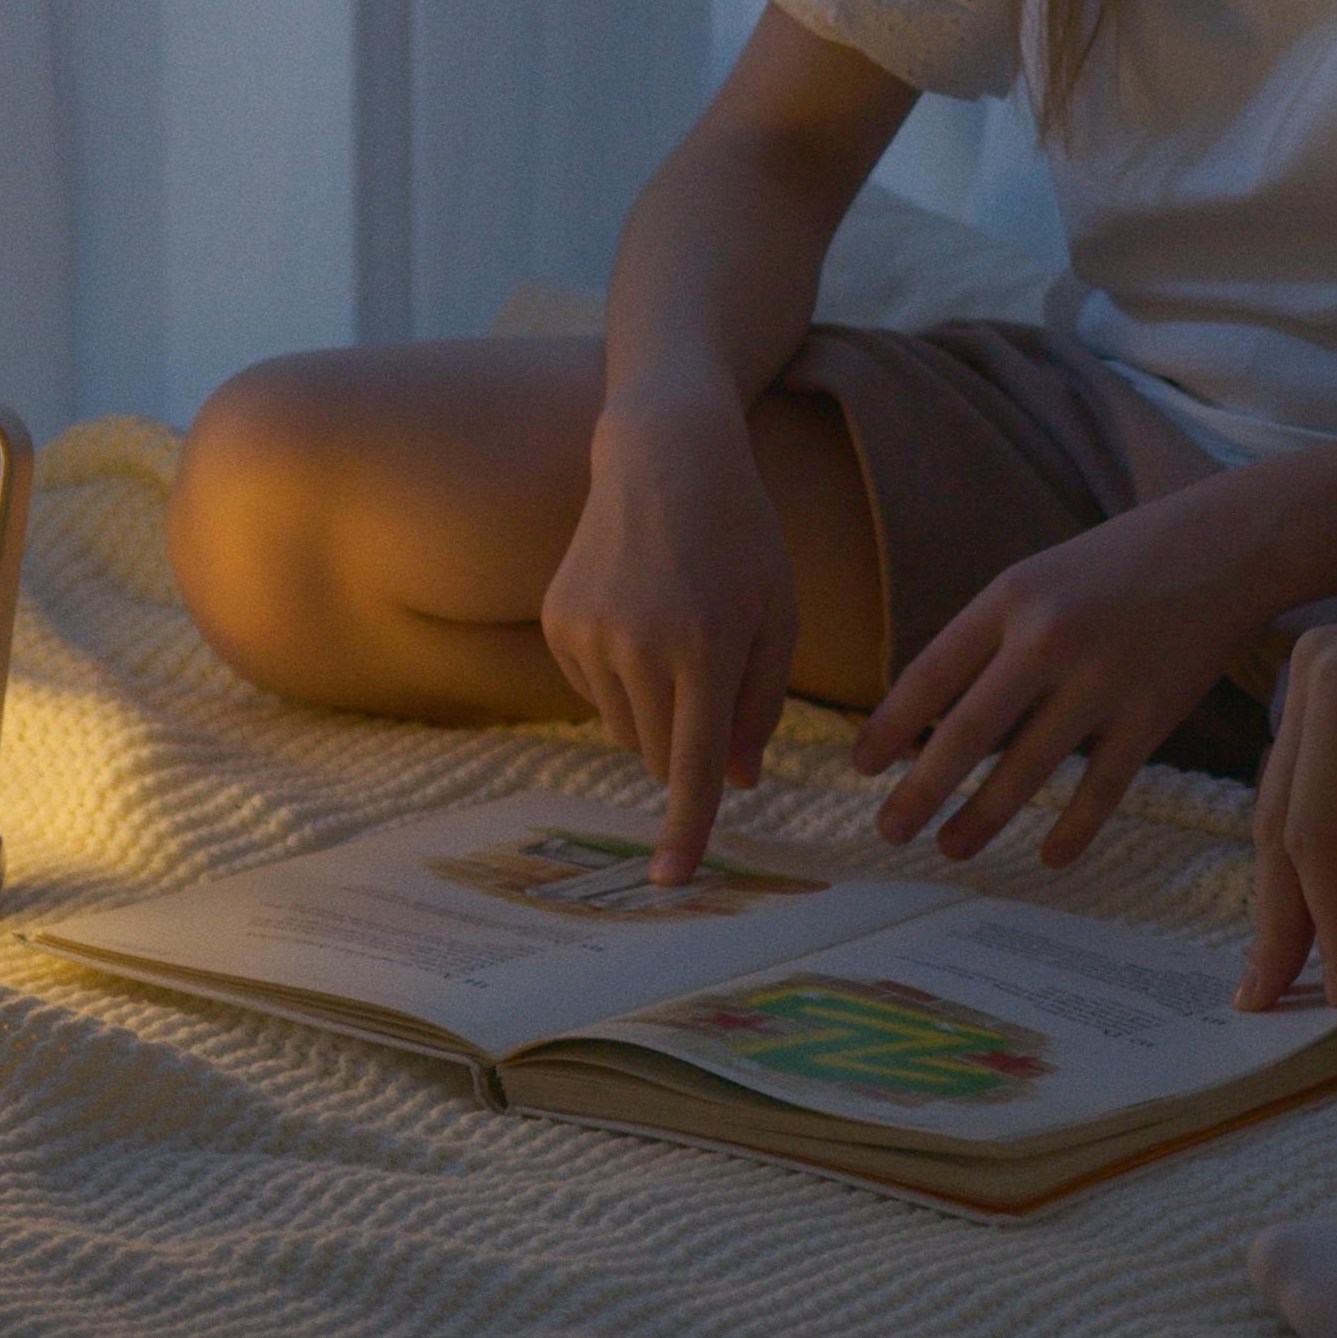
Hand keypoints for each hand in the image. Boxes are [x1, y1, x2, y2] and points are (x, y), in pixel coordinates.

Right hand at [544, 405, 797, 880]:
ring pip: (624, 728)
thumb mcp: (778, 614)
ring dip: (655, 711)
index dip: (687, 829)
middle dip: (688, 748)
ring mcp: (587, 635)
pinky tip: (640, 615)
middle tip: (713, 682)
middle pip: (659, 754)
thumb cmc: (741, 536)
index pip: (692, 765)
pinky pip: (593, 692)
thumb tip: (735, 781)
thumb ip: (761, 705)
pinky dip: (621, 678)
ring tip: (677, 632)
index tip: (671, 881)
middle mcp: (637, 647)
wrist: (665, 456)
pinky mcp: (558, 623)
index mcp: (705, 648)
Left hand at [848, 481, 1278, 868]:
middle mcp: (1049, 638)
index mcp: (1011, 597)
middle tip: (889, 832)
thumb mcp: (1042, 577)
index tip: (862, 768)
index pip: (930, 674)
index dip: (889, 727)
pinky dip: (1072, 830)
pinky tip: (1049, 858)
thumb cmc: (1121, 564)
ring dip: (981, 819)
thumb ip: (992, 636)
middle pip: (965, 733)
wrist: (1226, 544)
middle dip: (919, 792)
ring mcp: (1103, 679)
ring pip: (1026, 771)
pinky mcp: (1152, 714)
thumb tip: (931, 717)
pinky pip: (1101, 789)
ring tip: (951, 848)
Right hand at [1237, 600, 1336, 1011]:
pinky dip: (1312, 843)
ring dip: (1293, 884)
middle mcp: (1308, 672)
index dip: (1323, 917)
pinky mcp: (1316, 682)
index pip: (1312, 830)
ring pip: (1280, 802)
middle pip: (1279, 818)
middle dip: (1282, 915)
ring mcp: (1306, 671)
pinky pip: (1300, 779)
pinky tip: (1325, 902)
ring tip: (1298, 963)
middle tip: (1268, 996)